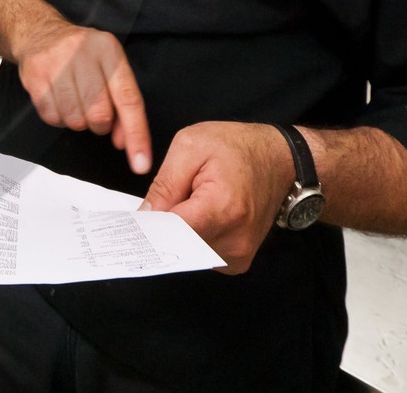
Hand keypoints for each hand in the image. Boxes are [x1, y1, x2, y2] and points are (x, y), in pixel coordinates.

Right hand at [17, 22, 150, 173]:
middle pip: (99, 114)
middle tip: (95, 115)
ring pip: (74, 119)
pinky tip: (59, 102)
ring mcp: (56, 63)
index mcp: (109, 51)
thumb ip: (122, 104)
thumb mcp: (109, 69)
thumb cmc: (82, 57)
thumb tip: (125, 142)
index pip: (129, 100)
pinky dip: (58, 119)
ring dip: (78, 121)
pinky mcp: (35, 75)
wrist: (40, 34)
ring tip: (75, 103)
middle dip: (100, 125)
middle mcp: (83, 53)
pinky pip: (51, 117)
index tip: (141, 164)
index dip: (136, 135)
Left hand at [140, 121, 295, 273]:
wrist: (280, 160)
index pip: (172, 231)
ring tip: (182, 205)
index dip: (146, 226)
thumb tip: (144, 216)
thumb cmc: (237, 147)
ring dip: (177, 234)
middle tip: (148, 211)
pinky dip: (191, 239)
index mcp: (223, 208)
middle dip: (159, 229)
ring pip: (187, 252)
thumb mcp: (190, 146)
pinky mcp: (239, 260)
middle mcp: (235, 239)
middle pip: (178, 245)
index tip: (126, 223)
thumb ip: (165, 184)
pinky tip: (196, 217)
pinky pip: (201, 255)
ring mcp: (240, 254)